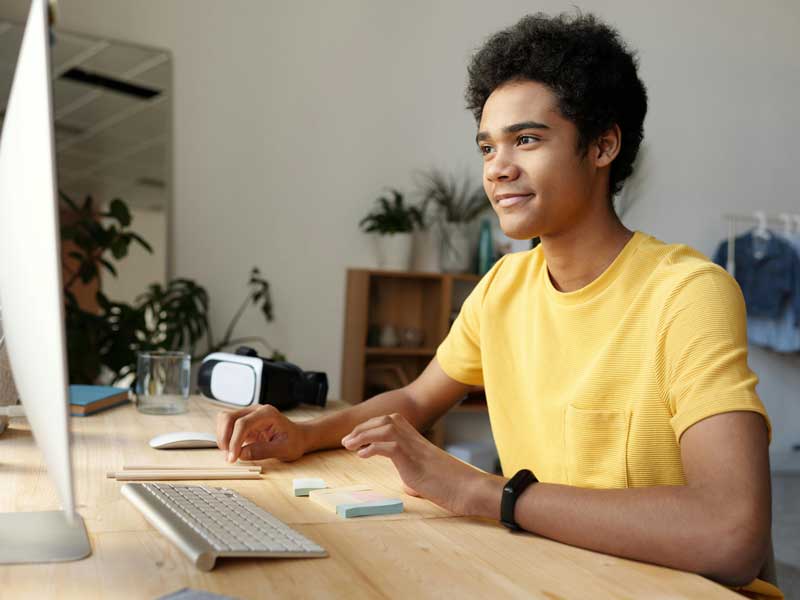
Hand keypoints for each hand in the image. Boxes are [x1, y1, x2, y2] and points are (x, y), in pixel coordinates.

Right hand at [216, 404, 307, 462]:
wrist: (298, 437)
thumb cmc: (294, 441)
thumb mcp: (283, 449)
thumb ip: (263, 451)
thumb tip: (242, 454)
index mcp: (267, 413)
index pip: (243, 423)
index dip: (234, 441)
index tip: (233, 457)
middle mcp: (255, 410)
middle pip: (228, 417)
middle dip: (225, 438)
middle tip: (229, 457)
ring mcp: (248, 415)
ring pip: (224, 420)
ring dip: (223, 437)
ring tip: (231, 454)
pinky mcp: (244, 422)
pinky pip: (227, 426)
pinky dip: (225, 438)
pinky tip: (232, 449)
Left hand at [341, 413, 490, 514]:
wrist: (468, 488)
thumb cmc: (452, 486)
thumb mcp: (428, 479)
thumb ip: (416, 477)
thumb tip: (409, 485)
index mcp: (417, 441)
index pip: (391, 422)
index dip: (372, 426)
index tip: (357, 436)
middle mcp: (415, 439)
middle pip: (385, 421)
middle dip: (363, 427)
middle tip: (346, 440)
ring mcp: (414, 447)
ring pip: (385, 429)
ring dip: (363, 435)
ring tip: (348, 445)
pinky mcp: (413, 459)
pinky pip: (389, 446)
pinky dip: (372, 448)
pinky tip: (362, 455)